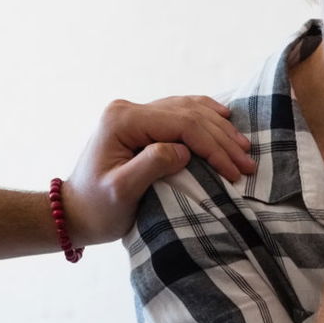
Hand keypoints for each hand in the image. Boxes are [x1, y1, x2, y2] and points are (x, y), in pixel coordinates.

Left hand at [61, 96, 256, 246]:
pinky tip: (224, 117)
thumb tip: (184, 151)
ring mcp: (134, 114)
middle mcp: (128, 110)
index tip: (234, 171)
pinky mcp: (141, 123)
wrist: (75, 213)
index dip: (212, 146)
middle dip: (222, 139)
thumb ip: (151, 166)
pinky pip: (179, 111)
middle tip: (248, 163)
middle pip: (188, 114)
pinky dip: (204, 115)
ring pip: (187, 109)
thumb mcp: (121, 192)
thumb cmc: (97, 209)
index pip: (181, 124)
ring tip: (243, 147)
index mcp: (123, 120)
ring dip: (218, 127)